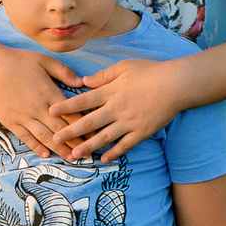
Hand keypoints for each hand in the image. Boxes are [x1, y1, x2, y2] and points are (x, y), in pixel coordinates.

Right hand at [0, 47, 84, 156]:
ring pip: (45, 137)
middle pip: (61, 129)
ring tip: (72, 158)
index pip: (71, 113)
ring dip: (60, 149)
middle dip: (76, 143)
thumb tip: (81, 82)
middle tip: (88, 154)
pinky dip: (37, 147)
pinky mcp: (11, 122)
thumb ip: (64, 71)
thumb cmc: (18, 61)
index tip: (95, 134)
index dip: (84, 126)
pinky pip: (26, 138)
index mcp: (49, 93)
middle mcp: (38, 108)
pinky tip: (46, 154)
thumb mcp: (44, 60)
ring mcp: (24, 117)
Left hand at [49, 56, 192, 161]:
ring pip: (104, 137)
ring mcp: (129, 122)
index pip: (82, 100)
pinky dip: (113, 152)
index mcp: (110, 91)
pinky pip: (125, 145)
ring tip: (75, 154)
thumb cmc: (150, 71)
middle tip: (55, 139)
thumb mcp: (124, 66)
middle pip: (88, 121)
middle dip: (70, 131)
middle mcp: (116, 108)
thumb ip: (103, 76)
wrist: (175, 84)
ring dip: (88, 146)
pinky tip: (103, 159)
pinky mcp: (141, 132)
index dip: (65, 106)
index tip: (50, 111)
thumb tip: (85, 81)